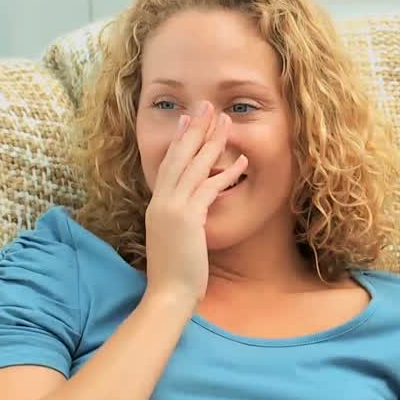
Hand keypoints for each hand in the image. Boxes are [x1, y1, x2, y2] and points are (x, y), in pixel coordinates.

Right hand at [143, 101, 247, 305]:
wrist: (167, 295)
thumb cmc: (174, 275)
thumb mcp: (174, 241)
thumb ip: (181, 223)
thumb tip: (193, 215)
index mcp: (158, 206)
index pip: (168, 165)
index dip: (179, 140)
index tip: (187, 119)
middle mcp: (162, 202)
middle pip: (178, 156)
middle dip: (194, 129)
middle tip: (205, 104)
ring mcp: (172, 209)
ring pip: (193, 166)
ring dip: (211, 141)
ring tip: (225, 120)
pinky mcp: (187, 219)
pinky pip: (208, 189)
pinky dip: (225, 174)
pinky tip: (241, 161)